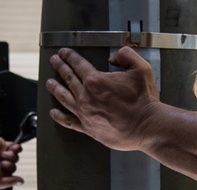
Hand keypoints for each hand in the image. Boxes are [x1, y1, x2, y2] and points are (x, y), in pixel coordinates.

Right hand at [0, 135, 22, 189]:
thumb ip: (9, 183)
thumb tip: (20, 182)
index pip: (10, 179)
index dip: (9, 177)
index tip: (3, 174)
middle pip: (13, 168)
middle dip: (7, 167)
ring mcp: (0, 156)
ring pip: (15, 158)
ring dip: (7, 158)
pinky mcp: (2, 146)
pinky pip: (15, 148)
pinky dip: (16, 148)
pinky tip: (13, 149)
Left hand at [46, 47, 161, 151]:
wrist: (147, 126)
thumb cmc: (144, 100)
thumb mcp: (140, 68)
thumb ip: (126, 56)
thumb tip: (115, 56)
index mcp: (96, 81)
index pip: (78, 64)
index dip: (70, 56)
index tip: (64, 53)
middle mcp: (86, 96)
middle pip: (68, 78)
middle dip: (60, 67)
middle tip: (54, 61)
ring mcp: (85, 113)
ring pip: (64, 98)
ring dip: (55, 88)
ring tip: (49, 83)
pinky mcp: (88, 128)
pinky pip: (69, 121)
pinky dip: (59, 117)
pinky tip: (54, 113)